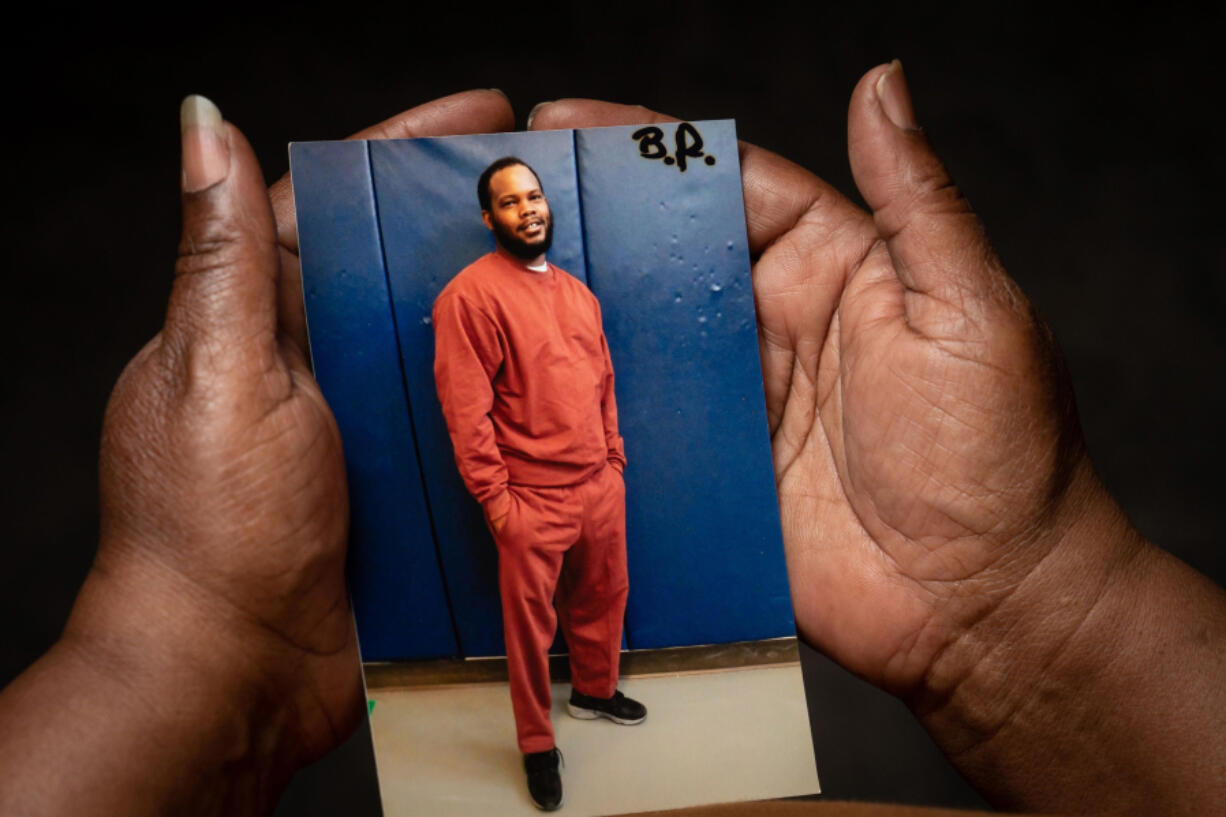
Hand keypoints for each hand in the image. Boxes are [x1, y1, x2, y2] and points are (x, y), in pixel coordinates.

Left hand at [0, 90, 512, 815]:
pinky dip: (505, 386)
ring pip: (438, 334)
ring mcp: (357, 417)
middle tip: (556, 184)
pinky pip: (460, 412)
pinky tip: (565, 368)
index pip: (330, 197)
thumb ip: (225, 257)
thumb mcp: (219, 375)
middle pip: (396, 260)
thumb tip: (200, 123)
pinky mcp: (399, 475)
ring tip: (576, 263)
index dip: (404, 147)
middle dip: (468, 216)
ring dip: (498, 299)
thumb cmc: (214, 525)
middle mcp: (307, 356)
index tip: (485, 112)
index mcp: (252, 316)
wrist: (237, 672)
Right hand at [530, 64, 1225, 814]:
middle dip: (590, 216)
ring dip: (574, 303)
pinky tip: (526, 377)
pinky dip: (587, 400)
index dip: (650, 146)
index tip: (568, 118)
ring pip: (640, 332)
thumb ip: (916, 198)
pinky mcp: (711, 469)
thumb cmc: (999, 453)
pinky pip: (639, 421)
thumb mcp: (967, 308)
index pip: (728, 183)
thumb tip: (882, 80)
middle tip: (501, 190)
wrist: (985, 607)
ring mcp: (735, 399)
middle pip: (666, 252)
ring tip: (489, 269)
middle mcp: (772, 322)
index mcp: (834, 264)